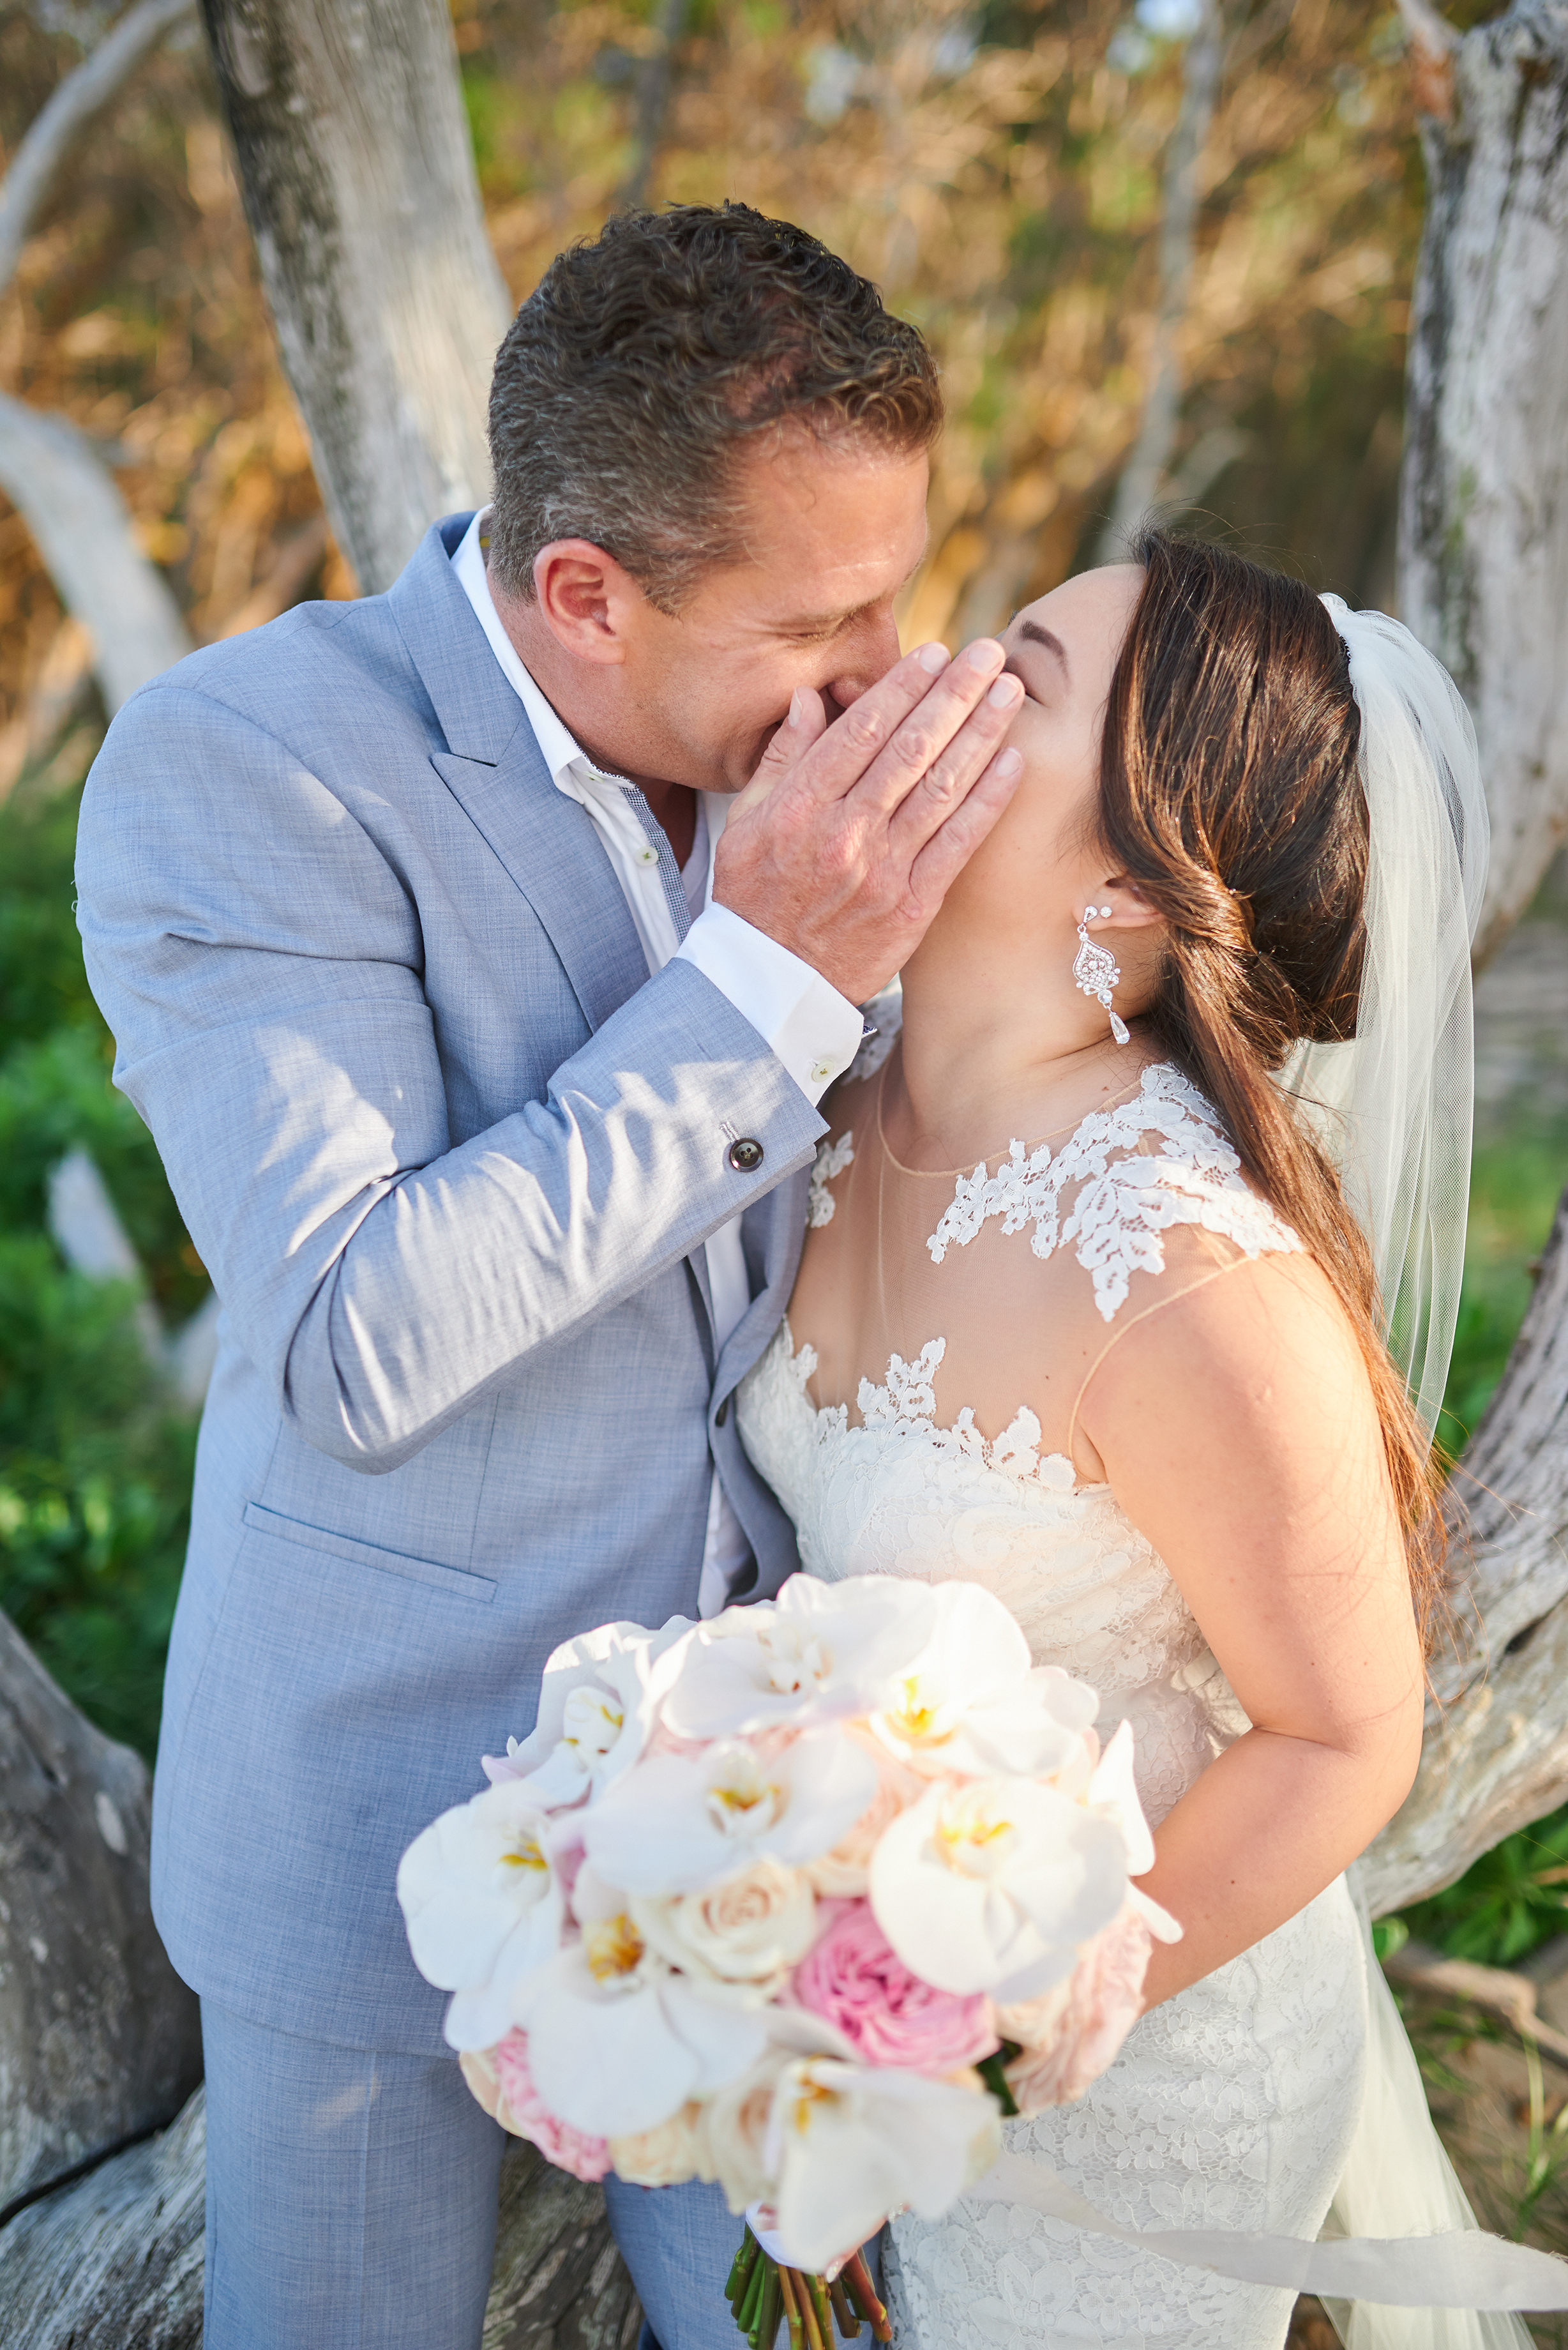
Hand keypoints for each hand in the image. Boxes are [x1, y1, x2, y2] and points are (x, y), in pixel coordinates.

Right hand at [713, 640, 1024, 1001]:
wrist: (768, 987)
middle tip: (991, 654)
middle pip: (909, 750)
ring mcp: (882, 871)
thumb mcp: (744, 823)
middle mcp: (843, 833)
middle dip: (955, 695)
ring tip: (1010, 692)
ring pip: (940, 788)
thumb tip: (810, 698)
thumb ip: (781, 759)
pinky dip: (988, 801)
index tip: (935, 652)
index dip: (903, 687)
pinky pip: (957, 844)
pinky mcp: (912, 906)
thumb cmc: (752, 898)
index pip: (861, 731)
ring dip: (981, 734)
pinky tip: (1014, 762)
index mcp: (800, 807)